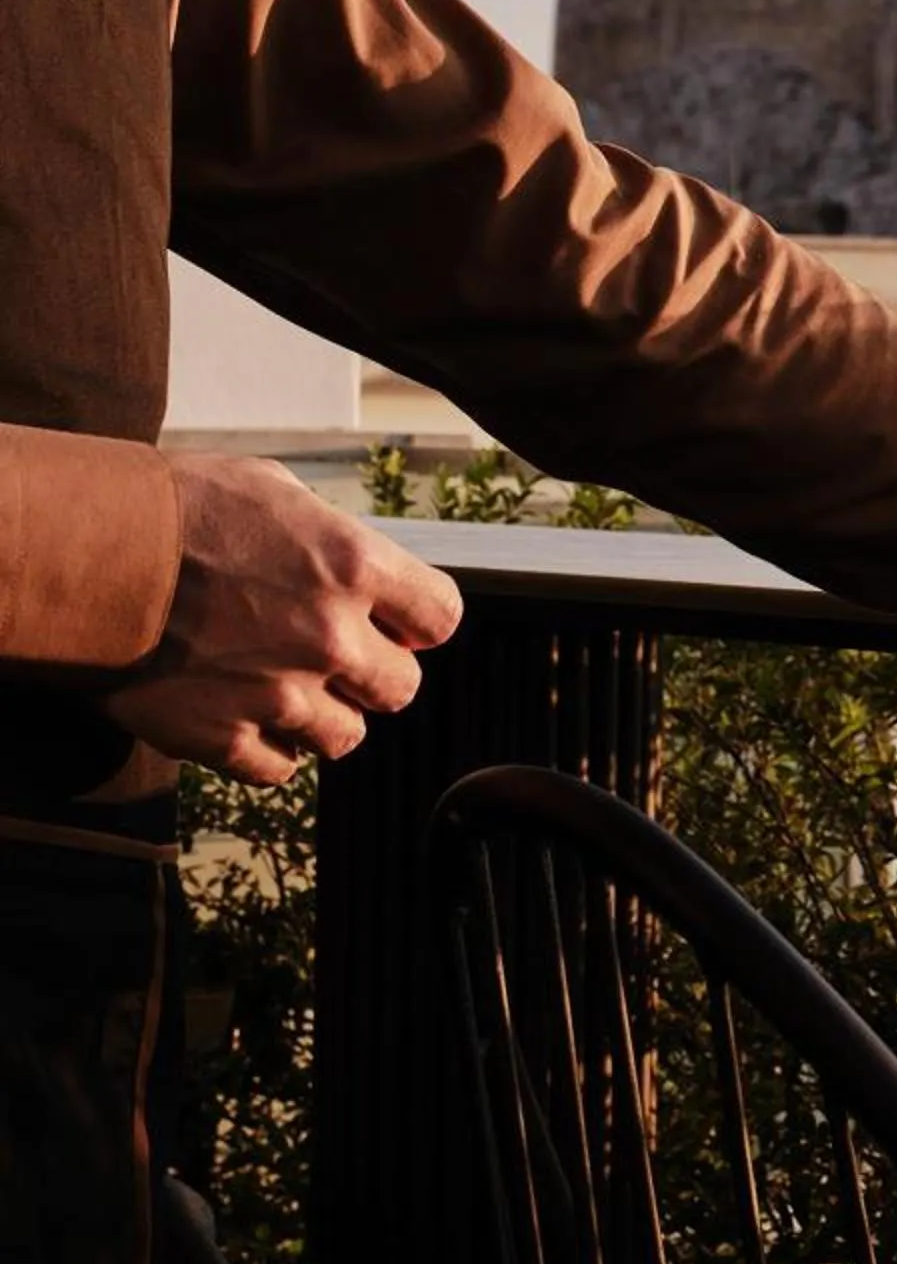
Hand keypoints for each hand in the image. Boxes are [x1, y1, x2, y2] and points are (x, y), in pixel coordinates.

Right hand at [101, 455, 465, 785]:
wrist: (89, 555)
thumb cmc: (180, 508)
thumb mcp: (277, 493)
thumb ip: (335, 540)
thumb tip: (366, 567)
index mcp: (354, 566)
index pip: (440, 618)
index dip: (419, 623)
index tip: (398, 623)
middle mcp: (330, 637)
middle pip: (400, 689)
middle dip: (375, 674)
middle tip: (336, 657)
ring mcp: (277, 694)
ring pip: (345, 738)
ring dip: (324, 717)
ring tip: (284, 687)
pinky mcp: (221, 738)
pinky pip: (278, 771)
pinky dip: (267, 750)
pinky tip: (245, 716)